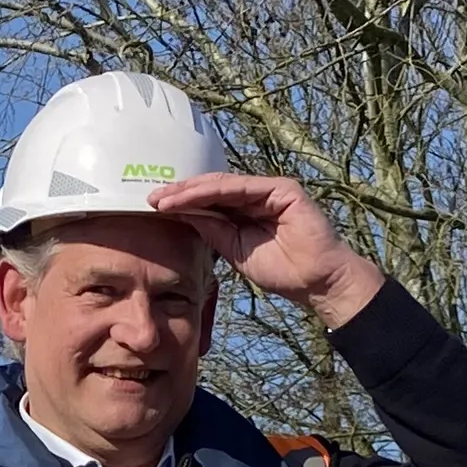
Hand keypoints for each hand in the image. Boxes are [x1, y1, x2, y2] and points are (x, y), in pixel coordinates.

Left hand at [143, 172, 387, 329]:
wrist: (316, 281)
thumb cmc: (282, 270)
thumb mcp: (235, 250)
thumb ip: (214, 231)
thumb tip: (183, 216)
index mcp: (246, 209)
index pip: (209, 201)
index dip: (181, 203)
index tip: (153, 208)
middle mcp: (257, 194)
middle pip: (211, 188)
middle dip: (180, 193)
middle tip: (150, 198)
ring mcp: (270, 189)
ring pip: (221, 184)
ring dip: (190, 191)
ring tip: (163, 199)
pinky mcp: (281, 188)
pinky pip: (240, 187)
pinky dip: (212, 192)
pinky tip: (190, 197)